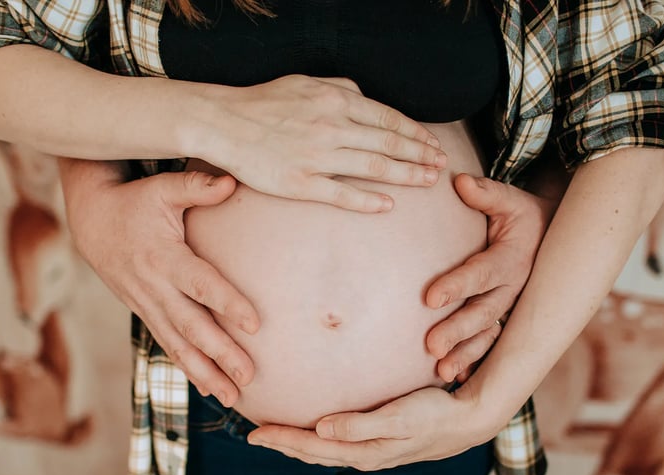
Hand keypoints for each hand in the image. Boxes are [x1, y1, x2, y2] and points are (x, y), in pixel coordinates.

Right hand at [60, 159, 257, 405]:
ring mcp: (147, 305)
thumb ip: (196, 186)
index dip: (227, 303)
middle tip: (249, 376)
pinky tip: (210, 389)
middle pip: (191, 326)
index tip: (254, 324)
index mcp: (163, 257)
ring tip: (232, 397)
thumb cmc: (135, 201)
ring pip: (178, 345)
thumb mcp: (162, 189)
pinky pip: (168, 346)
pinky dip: (188, 369)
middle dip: (220, 353)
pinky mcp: (146, 313)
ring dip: (205, 373)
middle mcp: (154, 287)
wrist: (91, 222)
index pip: (200, 284)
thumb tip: (232, 181)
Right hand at [196, 75, 446, 212]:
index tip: (432, 145)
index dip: (415, 134)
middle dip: (420, 155)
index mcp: (335, 100)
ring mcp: (317, 156)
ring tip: (427, 182)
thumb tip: (367, 97)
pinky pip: (342, 194)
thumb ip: (340, 88)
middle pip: (389, 143)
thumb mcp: (305, 81)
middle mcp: (332, 126)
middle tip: (440, 166)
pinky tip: (387, 205)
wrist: (223, 122)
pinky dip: (367, 200)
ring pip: (373, 167)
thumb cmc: (263, 102)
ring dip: (406, 176)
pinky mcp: (301, 183)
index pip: (388, 118)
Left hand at [247, 387, 502, 470]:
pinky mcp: (378, 441)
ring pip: (323, 451)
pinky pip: (337, 444)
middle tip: (254, 433)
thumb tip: (321, 428)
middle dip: (282, 444)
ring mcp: (370, 450)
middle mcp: (362, 454)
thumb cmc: (432, 415)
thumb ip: (360, 424)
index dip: (282, 439)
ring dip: (297, 444)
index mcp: (362, 450)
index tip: (254, 432)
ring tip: (276, 435)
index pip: (311, 447)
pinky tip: (316, 430)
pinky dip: (317, 439)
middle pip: (312, 452)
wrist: (465, 422)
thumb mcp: (397, 418)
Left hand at [425, 174, 556, 381]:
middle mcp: (513, 289)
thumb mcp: (510, 200)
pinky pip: (493, 346)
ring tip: (442, 370)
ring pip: (488, 335)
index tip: (430, 297)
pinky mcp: (507, 320)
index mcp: (512, 259)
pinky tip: (456, 378)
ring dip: (466, 354)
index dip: (457, 285)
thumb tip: (459, 181)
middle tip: (431, 346)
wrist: (554, 240)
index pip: (481, 273)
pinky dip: (476, 362)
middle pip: (483, 313)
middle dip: (458, 331)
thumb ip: (486, 193)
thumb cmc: (523, 216)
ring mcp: (511, 308)